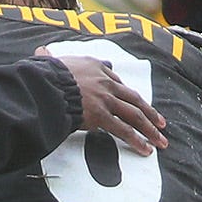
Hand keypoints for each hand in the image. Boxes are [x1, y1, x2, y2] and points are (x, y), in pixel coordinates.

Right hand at [44, 52, 167, 153]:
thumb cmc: (44, 74)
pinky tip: (146, 149)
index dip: (126, 94)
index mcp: (95, 67)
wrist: (45, 84)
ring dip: (150, 129)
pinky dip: (137, 140)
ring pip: (135, 115)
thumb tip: (41, 52)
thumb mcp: (50, 61)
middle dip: (149, 112)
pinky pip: (123, 130)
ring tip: (160, 140)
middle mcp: (105, 82)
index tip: (134, 102)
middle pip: (133, 99)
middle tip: (160, 123)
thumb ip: (50, 59)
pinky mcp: (102, 115)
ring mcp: (106, 99)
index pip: (116, 81)